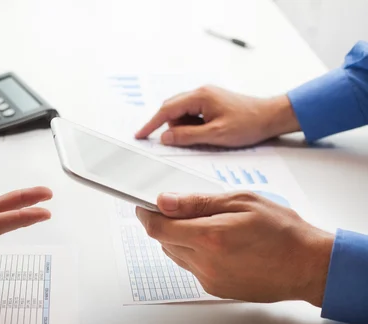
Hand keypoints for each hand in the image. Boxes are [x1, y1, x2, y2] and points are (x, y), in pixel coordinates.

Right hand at [135, 86, 299, 146]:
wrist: (271, 117)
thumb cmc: (248, 123)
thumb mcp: (216, 135)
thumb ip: (187, 137)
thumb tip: (165, 138)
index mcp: (200, 96)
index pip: (166, 110)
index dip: (151, 124)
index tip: (139, 135)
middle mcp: (200, 93)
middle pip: (172, 110)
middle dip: (171, 128)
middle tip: (178, 142)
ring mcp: (205, 97)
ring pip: (182, 114)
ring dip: (185, 128)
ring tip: (205, 137)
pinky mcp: (211, 104)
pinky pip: (192, 115)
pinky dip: (193, 126)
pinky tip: (207, 133)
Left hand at [135, 191, 333, 305]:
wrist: (309, 266)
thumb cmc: (283, 231)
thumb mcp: (241, 202)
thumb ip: (198, 202)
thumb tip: (165, 201)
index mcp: (210, 237)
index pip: (158, 228)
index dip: (145, 214)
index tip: (143, 205)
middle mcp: (205, 263)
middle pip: (163, 241)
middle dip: (165, 223)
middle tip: (179, 209)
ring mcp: (209, 279)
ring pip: (175, 255)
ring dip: (179, 238)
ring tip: (204, 224)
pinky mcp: (215, 289)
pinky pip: (191, 267)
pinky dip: (194, 252)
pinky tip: (216, 242)